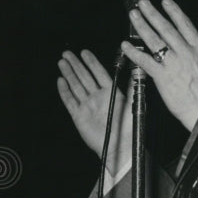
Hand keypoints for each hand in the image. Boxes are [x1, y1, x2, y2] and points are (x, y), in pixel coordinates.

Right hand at [57, 49, 132, 173]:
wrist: (119, 146)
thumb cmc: (128, 127)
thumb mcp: (132, 103)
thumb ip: (132, 85)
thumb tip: (136, 69)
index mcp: (110, 93)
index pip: (99, 73)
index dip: (91, 62)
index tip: (84, 52)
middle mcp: (97, 97)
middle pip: (84, 77)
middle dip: (76, 65)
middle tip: (67, 53)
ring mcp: (87, 106)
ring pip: (76, 86)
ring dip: (69, 74)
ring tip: (62, 62)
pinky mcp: (79, 116)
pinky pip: (70, 101)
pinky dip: (65, 91)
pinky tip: (60, 80)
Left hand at [121, 0, 197, 131]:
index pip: (185, 25)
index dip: (174, 11)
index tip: (165, 2)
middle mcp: (185, 53)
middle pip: (166, 29)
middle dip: (153, 14)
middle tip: (142, 4)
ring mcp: (173, 64)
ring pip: (154, 41)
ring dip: (142, 26)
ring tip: (133, 16)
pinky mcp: (162, 77)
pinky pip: (145, 61)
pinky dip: (134, 53)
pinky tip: (125, 45)